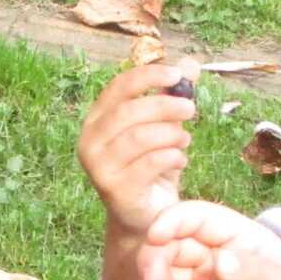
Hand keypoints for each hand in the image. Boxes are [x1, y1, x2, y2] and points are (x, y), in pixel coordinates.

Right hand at [78, 63, 197, 235]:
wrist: (146, 217)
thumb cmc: (152, 168)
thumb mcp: (165, 128)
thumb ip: (174, 96)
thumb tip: (190, 62)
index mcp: (97, 120)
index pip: (118, 87)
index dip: (147, 76)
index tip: (177, 75)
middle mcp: (89, 141)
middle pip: (128, 112)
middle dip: (164, 106)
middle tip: (191, 109)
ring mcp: (98, 167)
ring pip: (140, 137)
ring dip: (171, 135)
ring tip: (184, 142)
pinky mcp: (114, 190)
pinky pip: (149, 163)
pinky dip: (172, 157)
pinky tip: (180, 161)